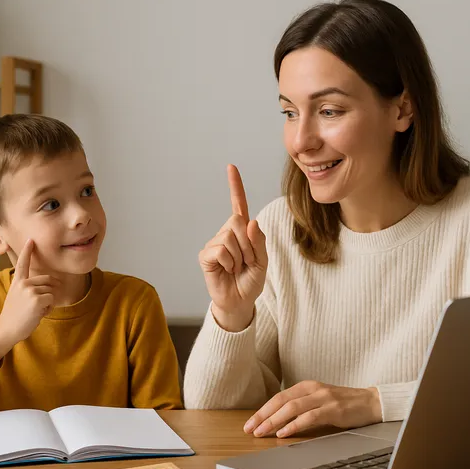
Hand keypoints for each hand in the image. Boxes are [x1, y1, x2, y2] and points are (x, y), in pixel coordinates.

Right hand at [0, 240, 60, 362]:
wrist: (7, 329)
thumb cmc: (14, 315)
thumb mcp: (17, 296)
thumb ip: (27, 287)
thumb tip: (47, 283)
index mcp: (17, 282)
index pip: (23, 263)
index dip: (27, 251)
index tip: (31, 239)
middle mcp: (23, 283)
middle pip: (48, 280)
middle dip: (48, 292)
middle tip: (35, 306)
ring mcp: (30, 290)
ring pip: (51, 291)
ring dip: (48, 302)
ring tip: (34, 310)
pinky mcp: (37, 299)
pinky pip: (52, 300)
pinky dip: (49, 308)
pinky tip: (38, 314)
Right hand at [198, 164, 267, 331]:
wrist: (239, 302)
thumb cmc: (250, 281)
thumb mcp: (263, 261)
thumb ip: (260, 241)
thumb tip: (250, 221)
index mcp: (242, 231)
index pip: (238, 204)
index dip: (235, 186)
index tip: (231, 167)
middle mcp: (226, 233)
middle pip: (237, 221)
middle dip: (248, 244)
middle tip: (247, 261)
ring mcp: (214, 243)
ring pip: (230, 237)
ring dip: (240, 256)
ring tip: (238, 268)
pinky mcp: (206, 255)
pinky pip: (221, 250)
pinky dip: (229, 262)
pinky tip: (227, 270)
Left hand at [243, 381, 382, 437]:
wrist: (371, 402)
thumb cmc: (344, 404)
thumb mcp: (319, 401)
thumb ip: (301, 406)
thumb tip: (277, 421)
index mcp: (307, 386)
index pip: (278, 397)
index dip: (262, 410)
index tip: (249, 423)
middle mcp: (313, 389)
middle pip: (281, 401)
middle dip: (263, 415)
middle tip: (250, 429)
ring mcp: (323, 398)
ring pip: (292, 407)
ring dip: (274, 420)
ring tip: (262, 432)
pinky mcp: (334, 409)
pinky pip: (310, 417)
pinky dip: (295, 424)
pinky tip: (285, 432)